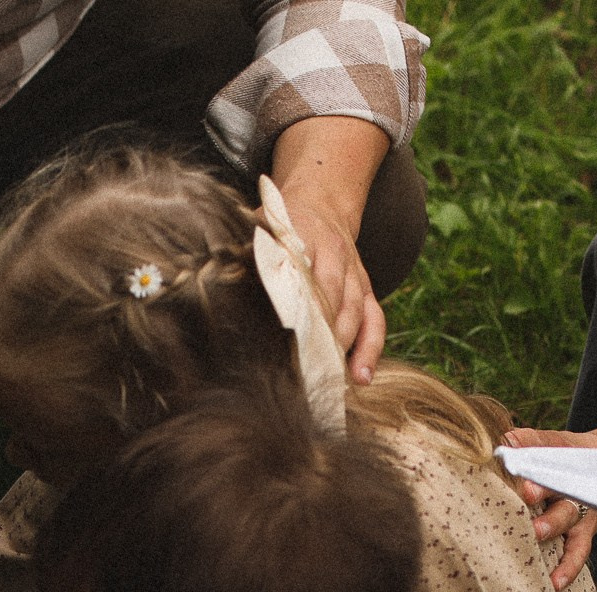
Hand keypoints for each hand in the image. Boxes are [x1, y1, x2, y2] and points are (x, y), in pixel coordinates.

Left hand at [271, 116, 393, 382]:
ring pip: (355, 314)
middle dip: (320, 337)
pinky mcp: (366, 290)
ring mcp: (355, 274)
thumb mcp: (261, 226)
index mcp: (305, 237)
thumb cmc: (282, 225)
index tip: (285, 336)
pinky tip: (361, 377)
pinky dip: (371, 349)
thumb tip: (221, 276)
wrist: (322, 203)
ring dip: (342, 349)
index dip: (297, 307)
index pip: (303, 275)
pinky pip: (375, 320)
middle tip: (303, 373)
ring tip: (329, 382)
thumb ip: (247, 249)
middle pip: (332, 300)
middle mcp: (335, 256)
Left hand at [502, 426, 596, 585]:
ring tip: (538, 537)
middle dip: (545, 498)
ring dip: (552, 528)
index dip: (536, 469)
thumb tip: (504, 440)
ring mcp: (579, 512)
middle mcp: (572, 487)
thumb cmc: (564, 454)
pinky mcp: (583, 534)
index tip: (522, 479)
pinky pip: (577, 553)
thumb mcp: (550, 442)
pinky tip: (555, 583)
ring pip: (568, 521)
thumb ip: (527, 440)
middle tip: (528, 496)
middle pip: (560, 491)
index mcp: (561, 462)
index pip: (548, 459)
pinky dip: (568, 568)